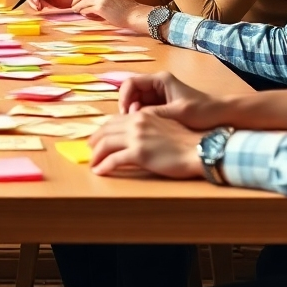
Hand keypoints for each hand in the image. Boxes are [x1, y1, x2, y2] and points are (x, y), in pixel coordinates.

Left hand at [70, 0, 142, 27]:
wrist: (136, 15)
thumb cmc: (129, 9)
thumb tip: (96, 2)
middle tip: (74, 5)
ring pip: (82, 1)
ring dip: (77, 6)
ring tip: (75, 10)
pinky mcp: (100, 7)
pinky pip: (85, 9)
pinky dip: (82, 11)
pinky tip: (83, 14)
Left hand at [87, 109, 202, 178]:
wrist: (197, 150)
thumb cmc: (185, 141)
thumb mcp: (163, 125)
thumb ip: (147, 126)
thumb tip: (135, 135)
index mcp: (142, 115)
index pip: (115, 121)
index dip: (103, 130)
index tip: (97, 138)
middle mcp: (136, 123)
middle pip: (106, 131)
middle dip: (95, 141)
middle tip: (90, 150)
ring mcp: (136, 138)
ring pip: (106, 144)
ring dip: (96, 155)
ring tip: (92, 162)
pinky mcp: (139, 153)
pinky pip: (114, 160)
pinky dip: (103, 165)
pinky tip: (99, 171)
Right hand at [119, 71, 225, 130]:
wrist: (223, 116)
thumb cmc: (203, 111)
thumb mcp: (177, 113)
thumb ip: (154, 114)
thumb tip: (133, 118)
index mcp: (160, 80)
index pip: (131, 83)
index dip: (123, 97)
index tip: (124, 114)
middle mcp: (158, 85)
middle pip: (132, 93)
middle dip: (128, 107)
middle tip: (129, 124)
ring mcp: (160, 96)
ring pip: (137, 102)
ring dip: (134, 114)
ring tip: (136, 128)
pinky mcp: (163, 106)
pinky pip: (146, 110)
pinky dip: (142, 119)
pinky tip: (144, 130)